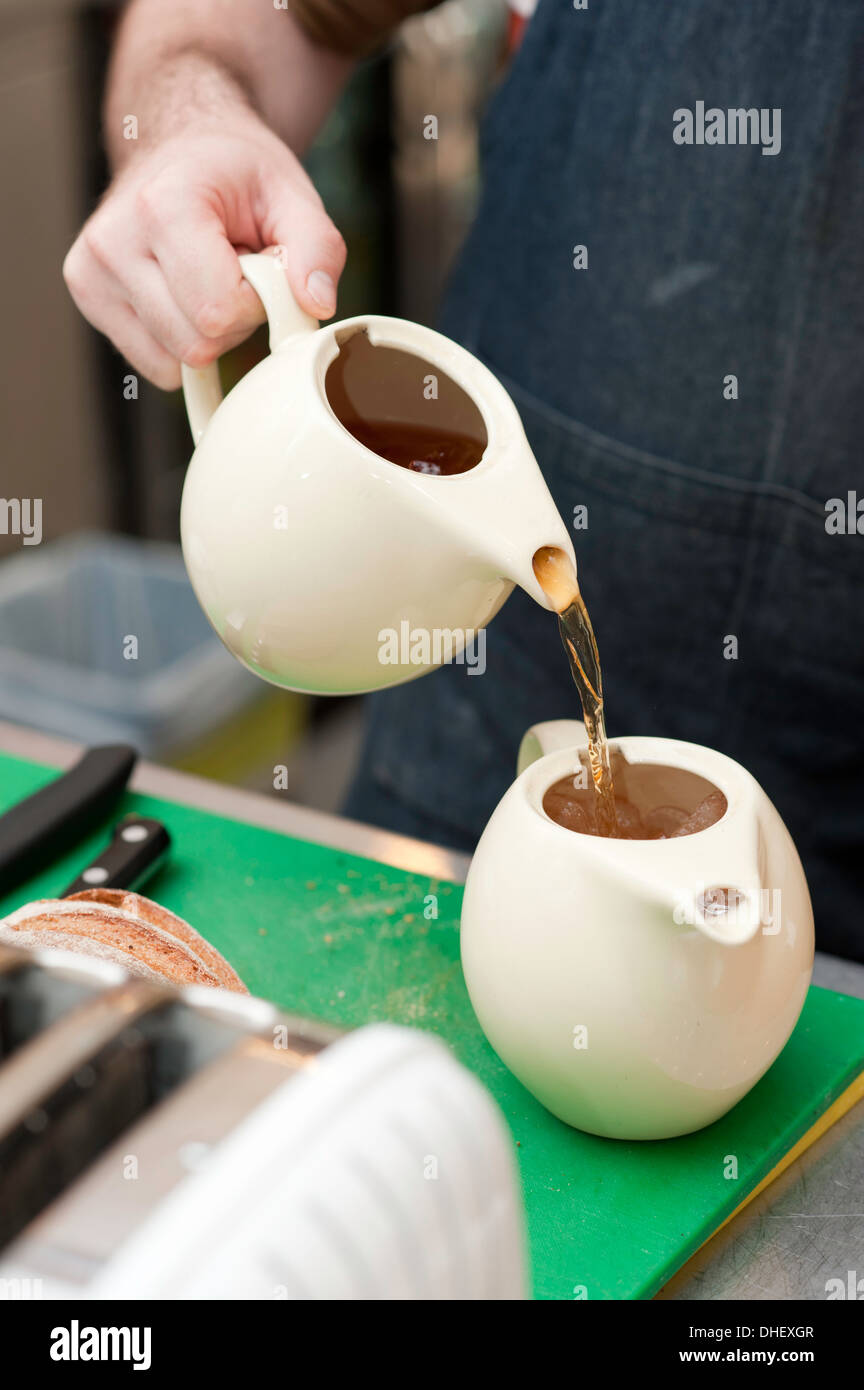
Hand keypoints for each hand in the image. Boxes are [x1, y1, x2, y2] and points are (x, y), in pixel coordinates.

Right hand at [63, 114, 345, 388]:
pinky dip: (182, 340)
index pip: (220, 311)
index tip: (258, 263)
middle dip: (234, 319)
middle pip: (198, 344)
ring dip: (209, 331)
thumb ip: (317, 249)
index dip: (257, 301)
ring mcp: (91, 273)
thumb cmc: (235, 172)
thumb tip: (317, 305)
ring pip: (176, 361)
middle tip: (234, 269)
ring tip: (208, 276)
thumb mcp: (291, 194)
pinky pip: (156, 365)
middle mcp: (112, 242)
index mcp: (161, 207)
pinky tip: (184, 291)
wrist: (180, 144)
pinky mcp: (87, 296)